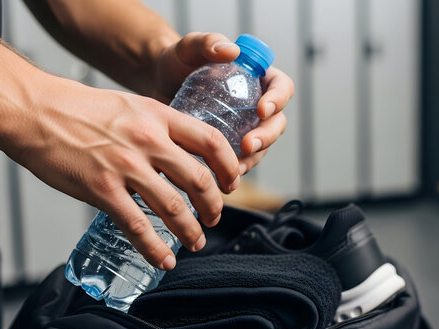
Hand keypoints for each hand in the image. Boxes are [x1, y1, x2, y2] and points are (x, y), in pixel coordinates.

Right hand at [0, 75, 239, 270]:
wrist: (34, 111)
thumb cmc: (80, 108)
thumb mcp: (131, 105)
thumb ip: (158, 127)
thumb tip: (181, 153)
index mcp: (159, 116)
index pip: (211, 142)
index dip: (229, 167)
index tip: (231, 184)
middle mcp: (148, 140)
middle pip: (199, 179)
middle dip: (213, 206)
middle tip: (214, 218)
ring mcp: (125, 166)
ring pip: (174, 207)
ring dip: (191, 231)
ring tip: (196, 242)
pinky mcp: (102, 189)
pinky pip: (137, 227)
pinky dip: (156, 249)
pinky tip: (164, 260)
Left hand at [150, 32, 293, 173]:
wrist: (158, 84)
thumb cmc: (177, 61)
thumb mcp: (190, 47)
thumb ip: (208, 42)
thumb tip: (231, 51)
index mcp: (258, 76)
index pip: (281, 87)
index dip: (278, 100)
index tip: (261, 109)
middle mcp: (257, 102)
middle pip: (277, 122)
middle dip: (267, 136)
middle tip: (248, 145)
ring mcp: (245, 126)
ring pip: (262, 145)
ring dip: (254, 158)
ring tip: (235, 167)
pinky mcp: (231, 143)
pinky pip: (242, 159)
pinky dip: (236, 168)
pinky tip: (223, 176)